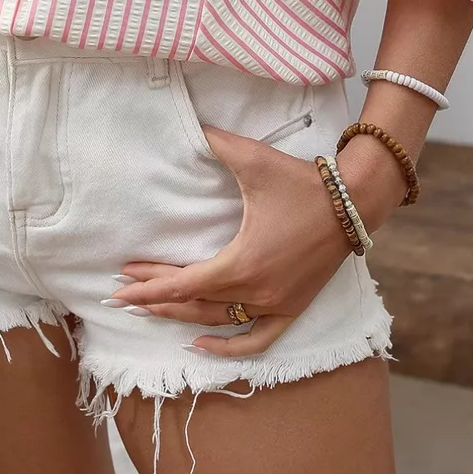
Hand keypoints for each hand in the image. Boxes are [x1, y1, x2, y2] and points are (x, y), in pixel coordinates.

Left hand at [107, 124, 401, 355]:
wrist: (352, 201)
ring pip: (218, 322)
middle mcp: (256, 293)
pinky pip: (257, 340)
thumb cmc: (300, 181)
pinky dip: (228, 347)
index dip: (149, 288)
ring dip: (182, 317)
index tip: (119, 289)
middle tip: (125, 290)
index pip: (182, 285)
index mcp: (241, 264)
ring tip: (152, 309)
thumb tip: (192, 126)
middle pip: (193, 303)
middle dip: (156, 297)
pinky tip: (201, 342)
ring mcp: (275, 305)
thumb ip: (217, 143)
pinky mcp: (292, 308)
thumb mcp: (253, 159)